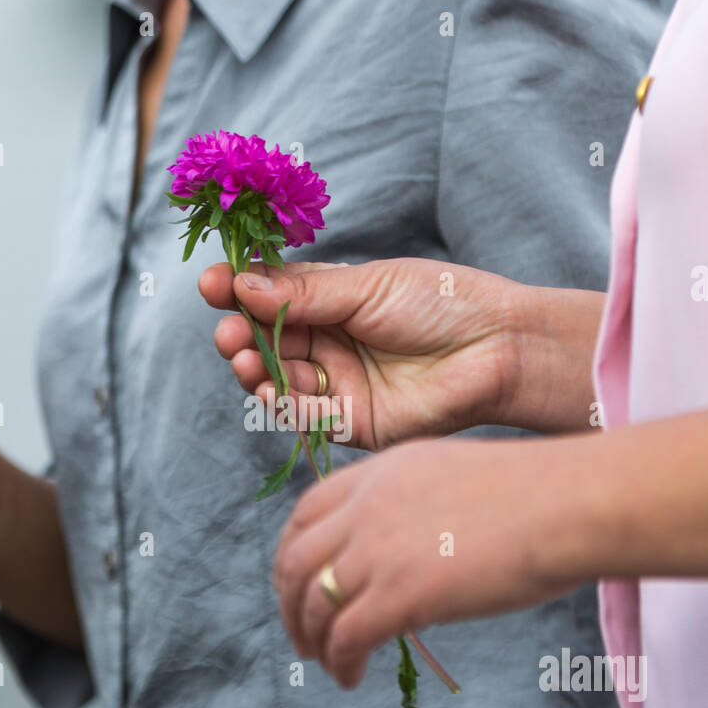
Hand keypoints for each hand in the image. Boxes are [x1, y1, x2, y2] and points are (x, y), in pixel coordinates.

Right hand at [199, 258, 601, 449]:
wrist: (496, 347)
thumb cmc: (442, 302)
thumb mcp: (366, 286)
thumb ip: (303, 293)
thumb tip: (240, 285)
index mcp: (330, 301)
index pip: (269, 297)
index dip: (237, 293)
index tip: (211, 286)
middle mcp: (328, 343)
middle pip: (264, 341)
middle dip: (239, 336)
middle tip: (227, 333)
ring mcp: (337, 383)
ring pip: (277, 380)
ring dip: (253, 371)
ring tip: (242, 358)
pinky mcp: (351, 422)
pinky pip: (304, 417)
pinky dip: (281, 405)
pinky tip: (269, 390)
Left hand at [272, 438, 584, 686]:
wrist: (569, 504)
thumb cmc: (539, 495)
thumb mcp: (454, 477)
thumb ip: (417, 504)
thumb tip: (411, 548)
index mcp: (381, 473)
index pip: (306, 512)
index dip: (293, 552)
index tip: (299, 581)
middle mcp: (368, 507)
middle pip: (294, 560)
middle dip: (289, 603)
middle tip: (304, 633)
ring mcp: (379, 550)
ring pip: (313, 603)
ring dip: (311, 639)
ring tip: (327, 662)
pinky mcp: (401, 594)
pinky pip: (345, 637)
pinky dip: (339, 662)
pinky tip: (352, 677)